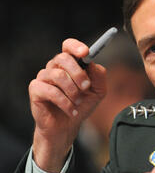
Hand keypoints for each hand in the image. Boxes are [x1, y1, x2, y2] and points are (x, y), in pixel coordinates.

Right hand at [29, 38, 106, 172]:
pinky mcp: (35, 90)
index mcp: (69, 64)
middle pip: (63, 58)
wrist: (67, 126)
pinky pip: (51, 91)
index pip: (68, 46)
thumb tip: (94, 64)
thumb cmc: (81, 105)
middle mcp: (54, 67)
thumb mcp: (98, 91)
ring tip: (78, 102)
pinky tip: (71, 111)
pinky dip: (65, 103)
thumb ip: (99, 76)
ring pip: (58, 75)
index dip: (75, 46)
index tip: (85, 52)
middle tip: (86, 87)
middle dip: (78, 73)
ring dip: (73, 91)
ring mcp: (43, 77)